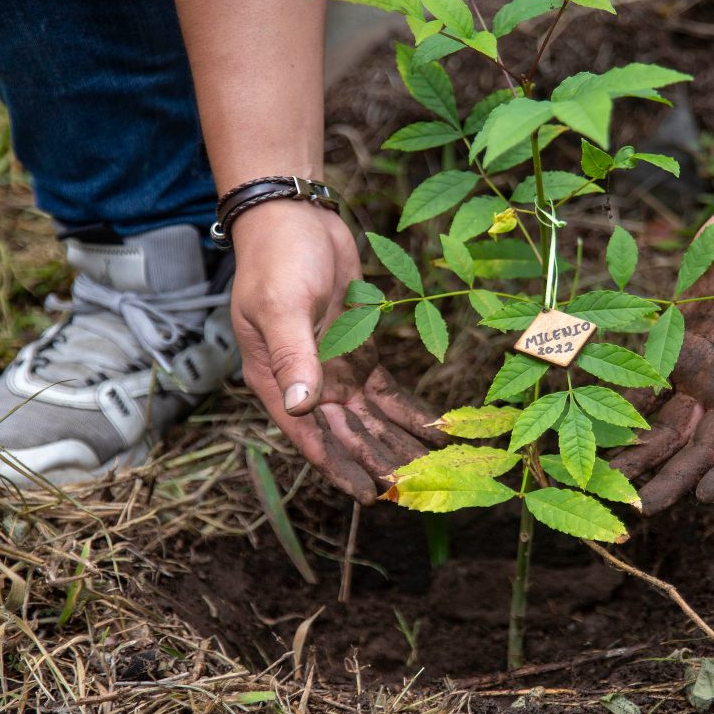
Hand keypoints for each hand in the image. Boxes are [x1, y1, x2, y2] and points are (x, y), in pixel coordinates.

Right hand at [230, 201, 445, 502]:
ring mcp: (335, 370)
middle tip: (416, 489)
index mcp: (277, 381)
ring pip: (372, 419)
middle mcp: (307, 384)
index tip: (369, 495)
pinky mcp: (360, 352)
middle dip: (380, 461)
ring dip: (399, 444)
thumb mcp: (281, 305)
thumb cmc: (277, 258)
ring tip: (432, 471)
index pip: (311, 437)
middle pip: (348, 434)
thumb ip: (293, 355)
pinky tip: (436, 429)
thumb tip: (299, 406)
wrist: (295, 218)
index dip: (340, 467)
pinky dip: (409, 411)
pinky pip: (387, 391)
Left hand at [611, 188, 713, 513]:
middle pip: (700, 443)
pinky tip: (593, 424)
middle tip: (641, 508)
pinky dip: (621, 403)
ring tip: (609, 478)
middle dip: (672, 475)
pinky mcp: (674, 351)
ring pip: (668, 423)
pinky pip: (646, 384)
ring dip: (640, 450)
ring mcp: (702, 373)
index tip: (706, 497)